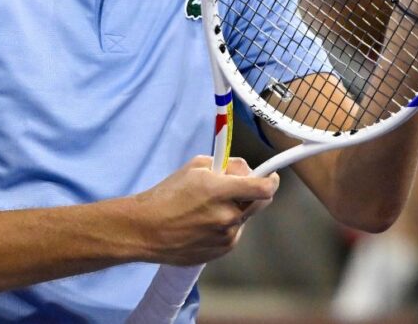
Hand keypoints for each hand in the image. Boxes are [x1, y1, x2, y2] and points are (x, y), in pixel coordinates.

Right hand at [130, 156, 278, 265]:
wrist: (146, 229)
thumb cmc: (166, 196)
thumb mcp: (195, 167)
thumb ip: (225, 166)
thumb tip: (243, 171)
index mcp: (221, 192)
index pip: (263, 189)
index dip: (271, 180)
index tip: (270, 176)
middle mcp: (227, 217)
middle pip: (259, 203)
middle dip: (251, 193)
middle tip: (233, 188)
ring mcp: (225, 237)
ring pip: (243, 218)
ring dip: (234, 210)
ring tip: (207, 209)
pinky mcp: (220, 251)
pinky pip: (232, 233)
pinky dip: (225, 226)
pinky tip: (203, 223)